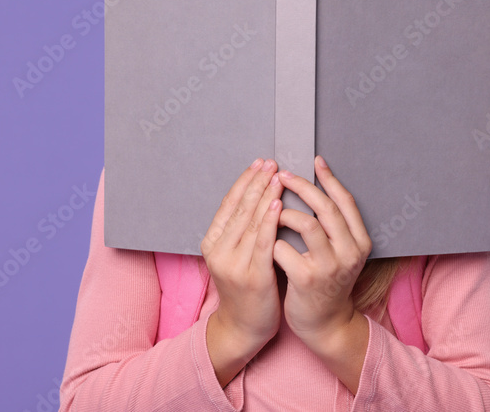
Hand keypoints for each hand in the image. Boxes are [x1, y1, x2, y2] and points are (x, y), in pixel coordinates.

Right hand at [201, 158, 284, 351]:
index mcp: (211, 243)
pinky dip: (270, 222)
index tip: (259, 162)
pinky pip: (262, 243)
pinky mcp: (252, 277)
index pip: (229, 204)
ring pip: (251, 222)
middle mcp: (219, 251)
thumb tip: (258, 192)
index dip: (245, 181)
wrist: (244, 327)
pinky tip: (277, 205)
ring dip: (265, 195)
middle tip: (271, 162)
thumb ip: (242, 228)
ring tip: (277, 176)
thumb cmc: (247, 287)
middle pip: (239, 208)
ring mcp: (234, 265)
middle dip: (257, 182)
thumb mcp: (236, 254)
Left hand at [273, 155, 372, 343]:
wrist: (325, 324)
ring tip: (272, 210)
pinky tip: (266, 241)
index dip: (330, 179)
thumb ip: (332, 226)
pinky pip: (284, 249)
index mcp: (360, 242)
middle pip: (327, 208)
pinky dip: (273, 240)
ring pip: (307, 224)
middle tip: (282, 175)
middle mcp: (349, 252)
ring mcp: (330, 267)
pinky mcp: (307, 280)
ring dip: (285, 213)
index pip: (346, 201)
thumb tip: (314, 186)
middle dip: (303, 187)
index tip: (315, 160)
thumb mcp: (339, 252)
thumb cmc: (326, 281)